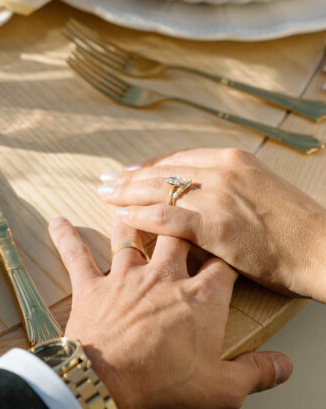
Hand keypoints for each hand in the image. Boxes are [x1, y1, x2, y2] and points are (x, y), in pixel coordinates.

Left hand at [48, 212, 291, 408]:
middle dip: (180, 221)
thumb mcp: (223, 389)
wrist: (107, 384)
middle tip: (179, 209)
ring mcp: (125, 278)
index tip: (230, 247)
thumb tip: (284, 366)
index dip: (228, 255)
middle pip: (177, 236)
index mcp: (200, 299)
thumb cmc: (166, 385)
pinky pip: (76, 255)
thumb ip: (257, 373)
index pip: (223, 266)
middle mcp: (164, 278)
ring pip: (129, 236)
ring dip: (128, 220)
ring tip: (127, 202)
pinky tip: (57, 222)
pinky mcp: (91, 287)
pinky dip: (66, 238)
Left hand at [97, 147, 325, 302]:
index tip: (128, 171)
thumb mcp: (260, 190)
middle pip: (162, 171)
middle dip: (129, 177)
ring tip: (104, 197)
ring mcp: (216, 196)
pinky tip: (123, 218)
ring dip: (126, 193)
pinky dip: (140, 216)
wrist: (320, 249)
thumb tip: (203, 193)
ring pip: (158, 190)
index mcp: (231, 159)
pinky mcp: (214, 225)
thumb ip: (229, 187)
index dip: (149, 167)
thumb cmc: (294, 230)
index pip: (177, 159)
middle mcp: (220, 170)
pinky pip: (165, 217)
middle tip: (104, 181)